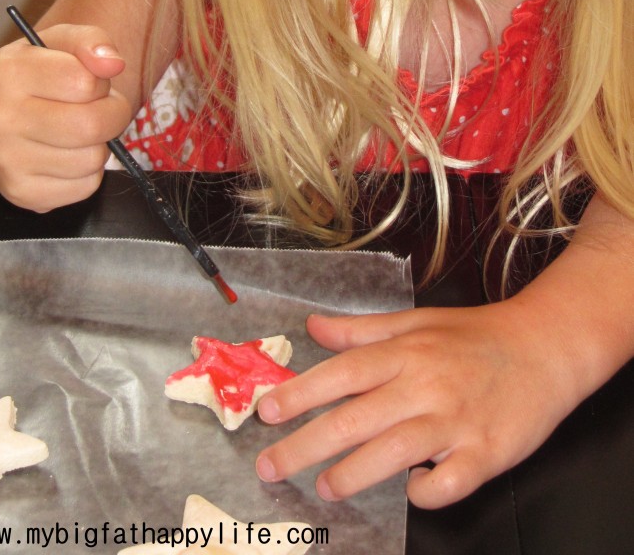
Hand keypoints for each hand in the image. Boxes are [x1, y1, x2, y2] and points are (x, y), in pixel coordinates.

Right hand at [0, 24, 131, 211]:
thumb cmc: (38, 76)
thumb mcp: (61, 43)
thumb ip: (92, 40)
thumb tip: (113, 63)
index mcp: (8, 74)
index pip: (87, 82)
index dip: (98, 82)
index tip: (86, 82)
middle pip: (93, 125)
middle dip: (110, 115)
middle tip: (95, 109)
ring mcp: (7, 162)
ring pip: (93, 160)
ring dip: (97, 145)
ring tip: (75, 131)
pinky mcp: (22, 194)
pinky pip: (86, 187)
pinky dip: (87, 173)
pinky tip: (65, 154)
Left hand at [256, 302, 578, 508]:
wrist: (546, 346)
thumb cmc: (477, 336)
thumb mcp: (417, 322)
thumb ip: (363, 330)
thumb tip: (314, 328)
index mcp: (406, 351)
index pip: (342, 372)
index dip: (302, 392)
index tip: (267, 411)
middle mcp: (425, 384)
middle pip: (355, 417)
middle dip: (306, 444)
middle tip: (270, 465)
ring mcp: (455, 420)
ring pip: (393, 452)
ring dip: (353, 473)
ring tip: (325, 487)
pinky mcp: (486, 452)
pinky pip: (448, 481)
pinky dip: (426, 491)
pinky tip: (413, 491)